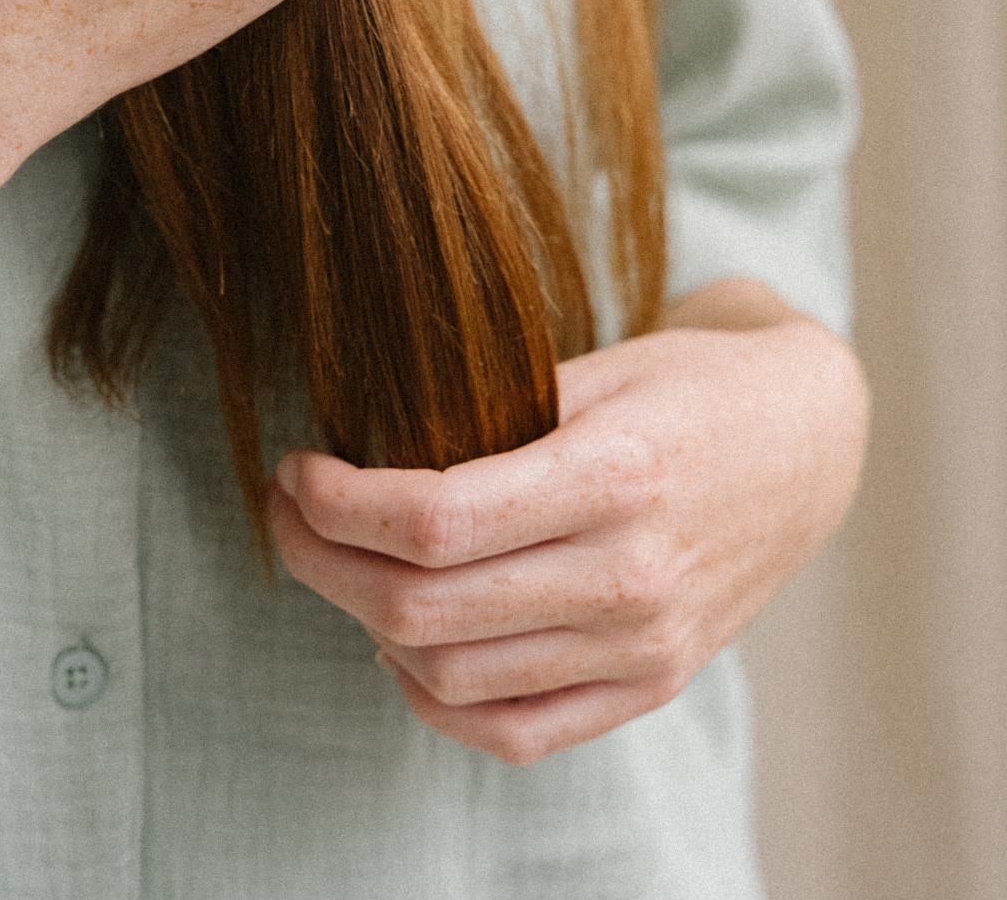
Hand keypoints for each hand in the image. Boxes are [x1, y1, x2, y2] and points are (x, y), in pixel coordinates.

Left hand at [266, 285, 869, 765]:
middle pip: (422, 607)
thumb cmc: (691, 386)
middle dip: (321, 560)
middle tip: (289, 513)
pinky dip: (434, 700)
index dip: (336, 503)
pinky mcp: (651, 685)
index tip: (296, 470)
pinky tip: (402, 647)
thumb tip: (364, 448)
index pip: (432, 521)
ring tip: (342, 565)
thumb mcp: (598, 367)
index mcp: (614, 477)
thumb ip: (493, 413)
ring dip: (366, 624)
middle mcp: (629, 576)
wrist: (809, 444)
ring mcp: (643, 646)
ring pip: (451, 678)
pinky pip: (513, 731)